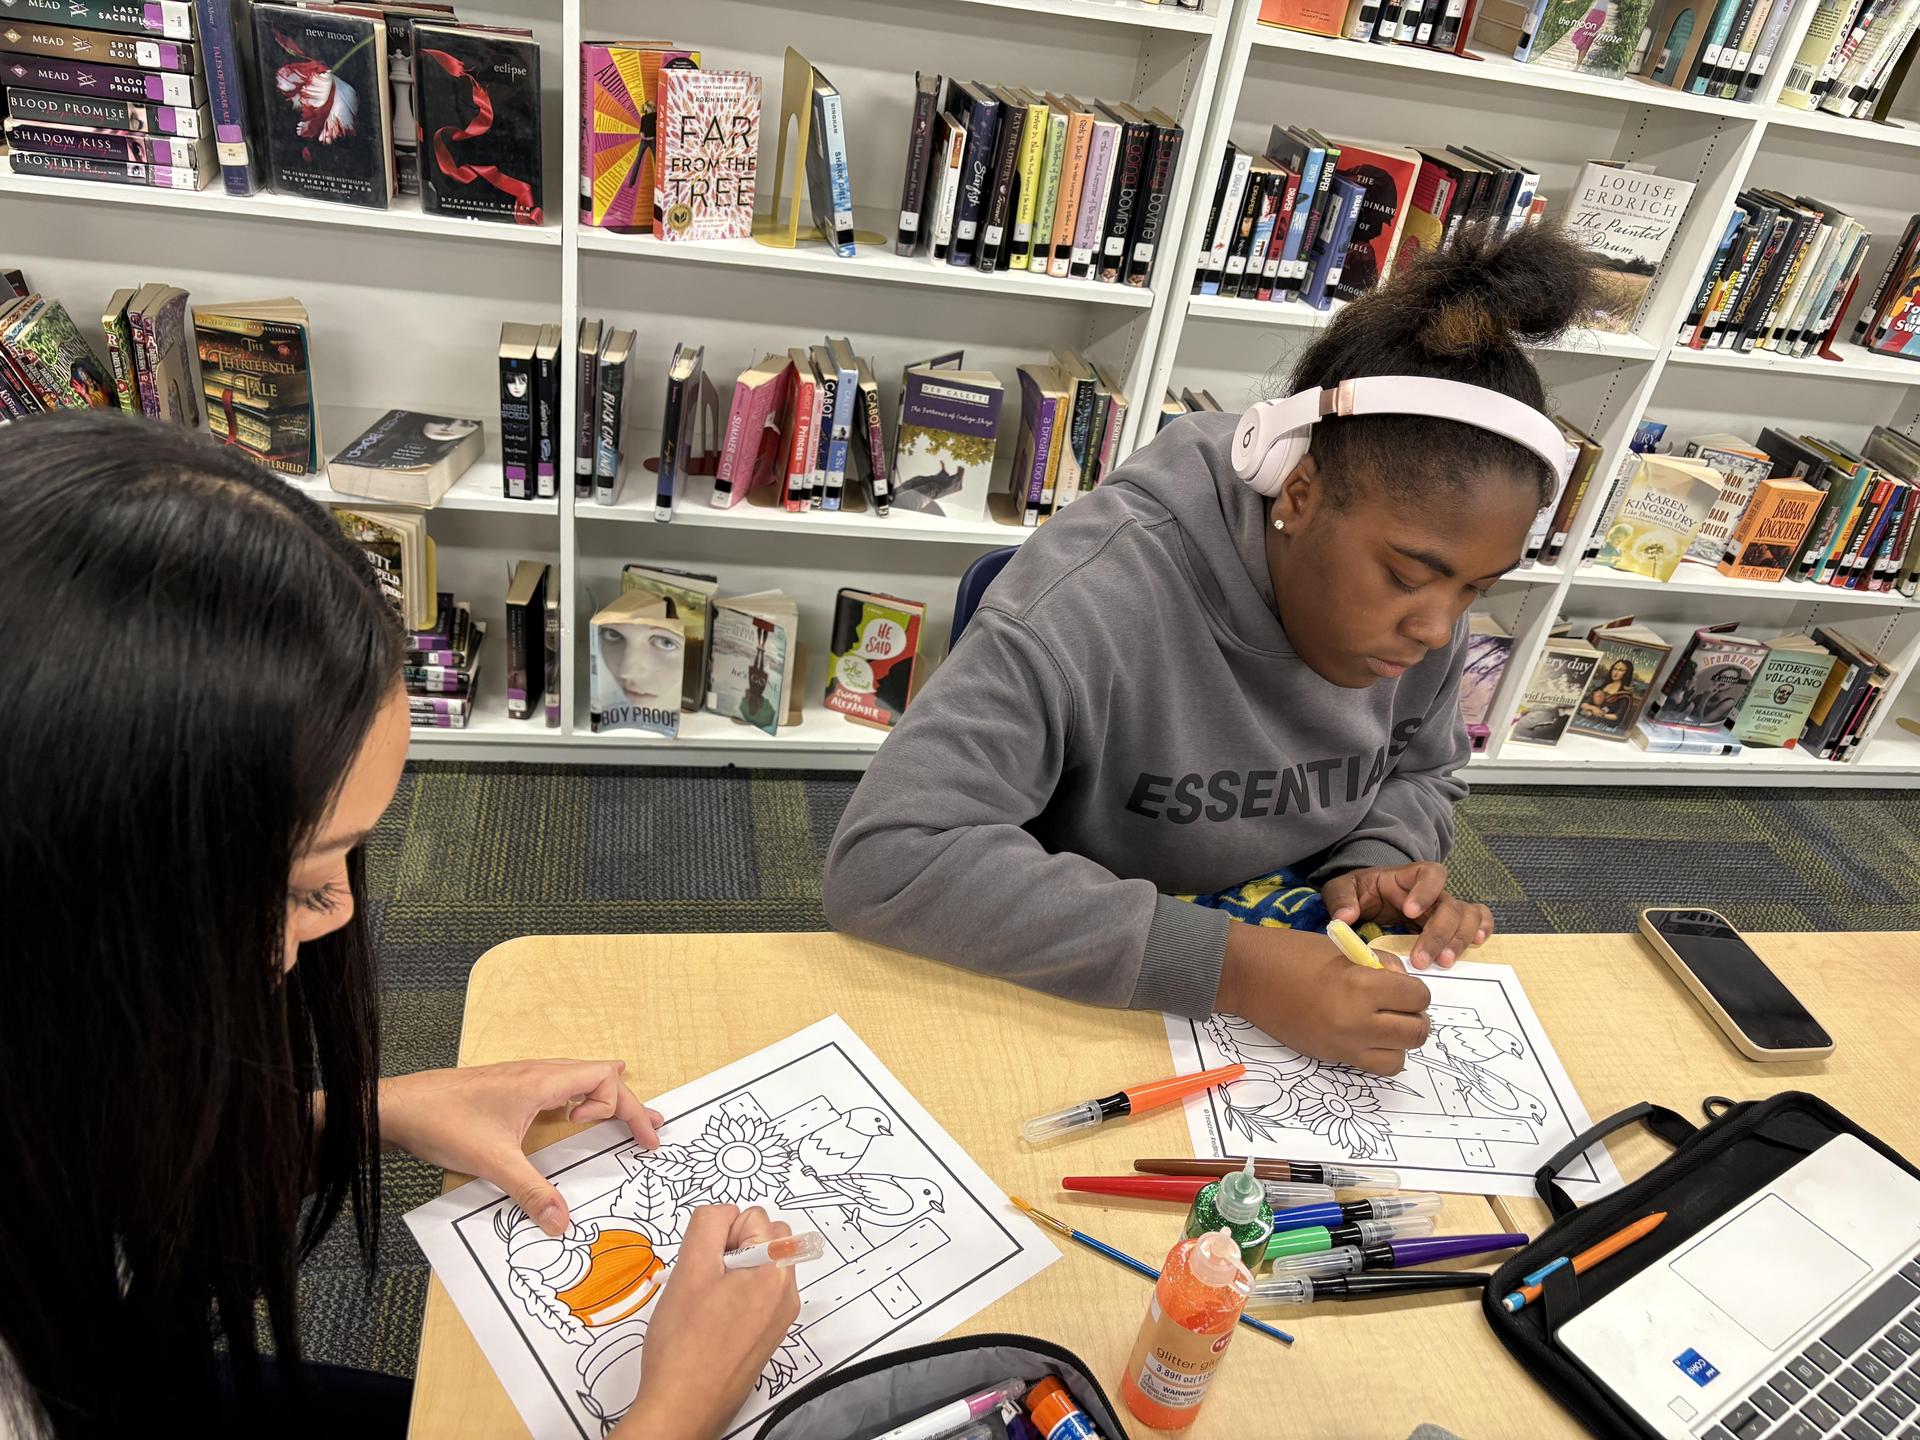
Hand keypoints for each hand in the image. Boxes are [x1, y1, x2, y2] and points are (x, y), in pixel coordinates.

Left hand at [379, 1060, 663, 1236]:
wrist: (397, 1106)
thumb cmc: (443, 1122)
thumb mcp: (492, 1162)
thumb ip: (530, 1192)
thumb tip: (562, 1223)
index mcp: (541, 1082)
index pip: (604, 1080)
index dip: (627, 1108)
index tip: (638, 1140)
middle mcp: (537, 1073)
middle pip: (598, 1076)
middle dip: (627, 1103)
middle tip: (652, 1129)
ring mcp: (523, 1078)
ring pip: (578, 1078)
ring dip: (604, 1099)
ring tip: (626, 1120)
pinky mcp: (509, 1087)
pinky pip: (559, 1085)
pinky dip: (580, 1098)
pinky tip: (577, 1112)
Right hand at [616, 1206, 801, 1439]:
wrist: (683, 1407)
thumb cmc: (684, 1344)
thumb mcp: (690, 1269)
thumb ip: (709, 1225)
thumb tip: (724, 1212)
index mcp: (776, 1271)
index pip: (753, 1217)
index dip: (721, 1234)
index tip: (704, 1264)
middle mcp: (786, 1293)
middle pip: (764, 1239)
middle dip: (732, 1249)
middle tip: (703, 1280)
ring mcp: (778, 1317)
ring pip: (758, 1267)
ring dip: (732, 1272)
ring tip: (704, 1302)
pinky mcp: (766, 1336)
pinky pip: (756, 1296)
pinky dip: (734, 1297)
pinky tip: (709, 1321)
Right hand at [1219, 925, 1431, 1073]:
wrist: (1248, 976)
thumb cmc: (1293, 953)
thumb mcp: (1344, 950)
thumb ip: (1380, 966)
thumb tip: (1402, 983)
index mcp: (1362, 986)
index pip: (1417, 997)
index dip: (1416, 990)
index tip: (1403, 986)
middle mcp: (1357, 1021)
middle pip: (1416, 1033)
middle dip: (1416, 1018)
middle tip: (1402, 1008)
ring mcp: (1343, 1044)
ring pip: (1399, 1058)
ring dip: (1399, 1042)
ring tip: (1386, 1025)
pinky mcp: (1330, 1057)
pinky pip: (1372, 1066)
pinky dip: (1378, 1053)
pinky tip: (1366, 1035)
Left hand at [1321, 862, 1493, 969]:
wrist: (1366, 899)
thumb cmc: (1358, 892)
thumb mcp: (1341, 889)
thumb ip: (1341, 899)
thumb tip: (1346, 917)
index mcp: (1407, 877)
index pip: (1430, 873)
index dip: (1426, 891)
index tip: (1409, 912)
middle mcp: (1432, 892)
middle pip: (1449, 904)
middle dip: (1438, 933)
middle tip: (1422, 959)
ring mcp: (1443, 907)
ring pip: (1466, 916)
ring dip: (1458, 939)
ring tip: (1444, 962)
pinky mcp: (1450, 923)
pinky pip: (1477, 920)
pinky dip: (1482, 929)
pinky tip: (1477, 945)